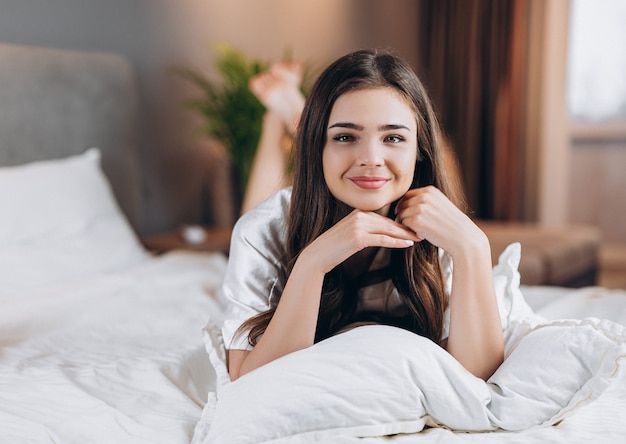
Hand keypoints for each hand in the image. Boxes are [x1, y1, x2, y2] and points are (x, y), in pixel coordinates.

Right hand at [300, 210, 419, 273]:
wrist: (318, 255)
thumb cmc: (335, 247)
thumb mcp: (351, 233)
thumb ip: (366, 230)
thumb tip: (383, 233)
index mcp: (359, 213)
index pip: (385, 218)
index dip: (400, 223)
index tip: (413, 227)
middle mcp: (359, 216)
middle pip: (389, 222)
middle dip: (406, 227)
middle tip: (422, 231)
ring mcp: (358, 225)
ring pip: (388, 229)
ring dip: (405, 234)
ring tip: (418, 238)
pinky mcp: (358, 237)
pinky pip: (382, 239)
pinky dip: (396, 241)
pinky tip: (407, 244)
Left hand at [394, 186, 485, 257]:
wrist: (462, 237)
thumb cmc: (451, 224)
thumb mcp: (440, 204)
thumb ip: (425, 201)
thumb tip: (404, 204)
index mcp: (430, 191)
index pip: (407, 195)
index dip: (403, 205)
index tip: (403, 213)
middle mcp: (424, 197)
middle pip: (402, 205)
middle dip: (403, 215)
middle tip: (412, 226)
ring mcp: (420, 208)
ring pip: (401, 215)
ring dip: (406, 224)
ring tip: (419, 231)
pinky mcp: (416, 221)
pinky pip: (403, 225)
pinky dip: (408, 231)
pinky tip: (420, 235)